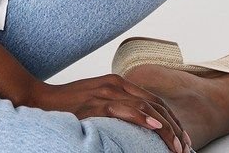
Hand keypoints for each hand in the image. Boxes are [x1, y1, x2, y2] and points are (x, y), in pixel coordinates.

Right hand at [27, 76, 192, 152]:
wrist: (42, 99)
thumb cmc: (68, 103)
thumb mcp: (97, 100)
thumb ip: (117, 105)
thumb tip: (138, 123)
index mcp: (118, 82)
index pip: (154, 100)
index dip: (172, 119)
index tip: (182, 138)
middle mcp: (116, 84)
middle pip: (155, 103)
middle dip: (175, 126)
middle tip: (186, 147)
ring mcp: (107, 92)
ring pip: (146, 108)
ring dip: (166, 128)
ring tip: (177, 145)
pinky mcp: (97, 103)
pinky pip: (126, 110)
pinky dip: (143, 118)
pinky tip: (156, 127)